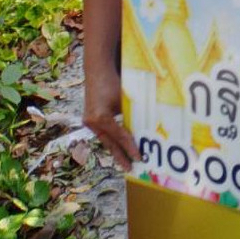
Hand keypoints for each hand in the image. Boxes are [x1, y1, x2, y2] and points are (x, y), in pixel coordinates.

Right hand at [83, 54, 137, 169]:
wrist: (97, 70)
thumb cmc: (114, 82)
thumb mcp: (127, 99)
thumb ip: (134, 113)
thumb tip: (149, 127)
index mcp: (101, 117)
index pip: (120, 136)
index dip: (130, 147)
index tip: (140, 158)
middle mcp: (92, 122)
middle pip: (109, 143)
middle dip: (120, 156)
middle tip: (130, 168)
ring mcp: (89, 121)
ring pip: (105, 139)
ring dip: (115, 149)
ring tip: (125, 161)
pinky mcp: (89, 119)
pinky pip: (103, 133)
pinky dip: (112, 140)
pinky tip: (119, 146)